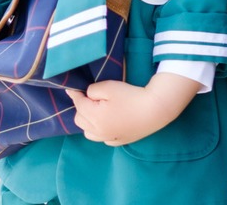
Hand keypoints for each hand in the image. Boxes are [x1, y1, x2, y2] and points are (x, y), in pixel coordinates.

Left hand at [67, 73, 200, 145]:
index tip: (71, 88)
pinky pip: (102, 138)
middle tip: (91, 98)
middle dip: (81, 108)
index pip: (78, 104)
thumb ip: (92, 90)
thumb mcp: (109, 87)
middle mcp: (98, 131)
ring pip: (88, 132)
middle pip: (79, 120)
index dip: (75, 94)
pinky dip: (100, 130)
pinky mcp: (119, 141)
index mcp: (94, 117)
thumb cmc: (131, 96)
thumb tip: (86, 95)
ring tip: (97, 111)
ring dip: (88, 122)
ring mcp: (109, 138)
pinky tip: (109, 121)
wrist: (155, 109)